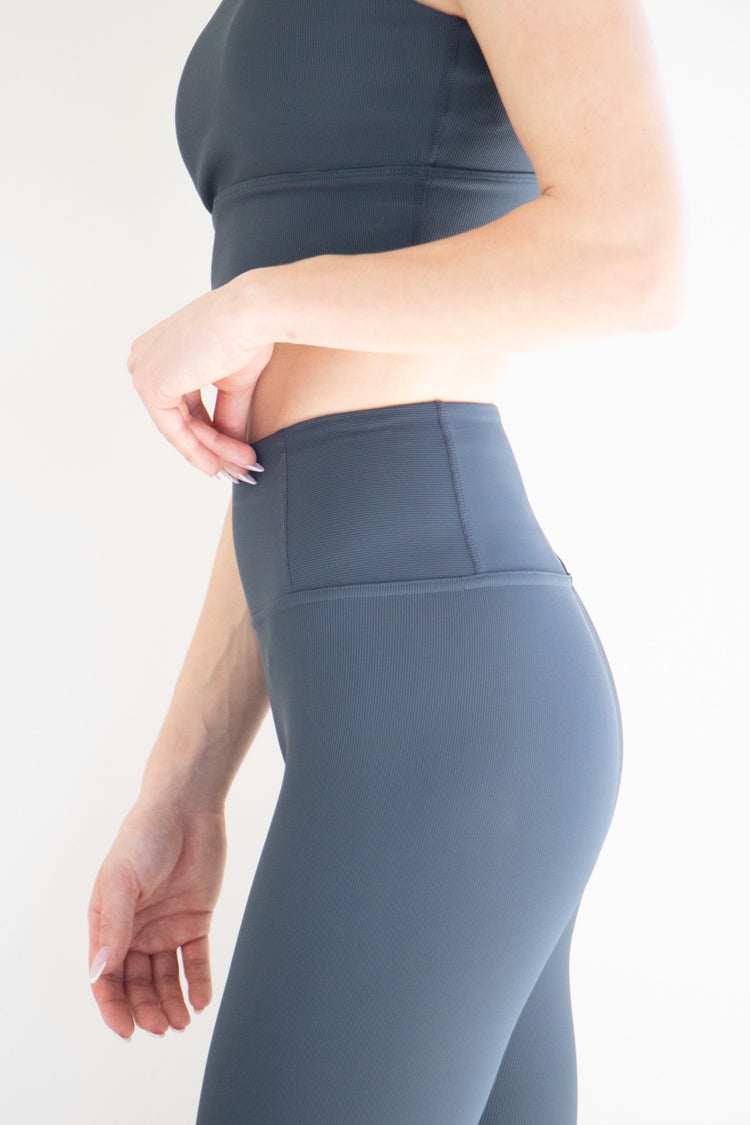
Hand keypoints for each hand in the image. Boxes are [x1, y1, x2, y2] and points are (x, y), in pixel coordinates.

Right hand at [87, 798, 226, 1039]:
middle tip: (162, 1029)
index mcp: (108, 923)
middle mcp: (135, 930)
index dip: (114, 1007)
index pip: (107, 977)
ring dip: (172, 1003)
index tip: (127, 1031)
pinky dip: (198, 982)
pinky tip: (201, 1001)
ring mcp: (165, 926)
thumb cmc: (144, 837)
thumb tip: (100, 972)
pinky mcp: (195, 920)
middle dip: (148, 1010)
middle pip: (138, 984)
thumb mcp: (122, 882)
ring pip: (166, 978)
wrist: (186, 808)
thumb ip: (114, 927)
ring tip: (182, 1023)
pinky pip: (196, 959)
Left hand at [126, 271, 275, 475]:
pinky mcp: (151, 384)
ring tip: (240, 466)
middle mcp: (145, 357)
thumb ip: (224, 415)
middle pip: (178, 417)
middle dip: (210, 446)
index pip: (180, 403)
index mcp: (159, 351)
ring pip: (178, 426)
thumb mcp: (232, 384)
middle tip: (236, 468)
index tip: (226, 454)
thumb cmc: (247, 335)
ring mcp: (144, 369)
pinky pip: (174, 428)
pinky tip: (217, 463)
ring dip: (212, 449)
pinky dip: (197, 448)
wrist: (252, 315)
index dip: (205, 432)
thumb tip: (230, 446)